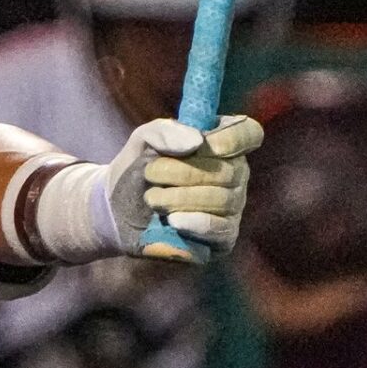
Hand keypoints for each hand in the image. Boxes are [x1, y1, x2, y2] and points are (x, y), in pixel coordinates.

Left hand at [106, 117, 260, 261]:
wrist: (118, 209)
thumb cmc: (138, 168)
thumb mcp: (142, 141)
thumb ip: (164, 131)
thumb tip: (196, 141)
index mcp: (222, 142)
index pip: (248, 133)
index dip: (233, 138)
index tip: (203, 144)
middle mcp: (236, 173)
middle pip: (229, 170)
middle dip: (183, 171)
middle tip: (149, 173)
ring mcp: (233, 205)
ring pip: (223, 199)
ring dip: (180, 198)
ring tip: (151, 198)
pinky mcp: (224, 235)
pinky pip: (221, 228)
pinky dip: (195, 223)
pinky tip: (172, 220)